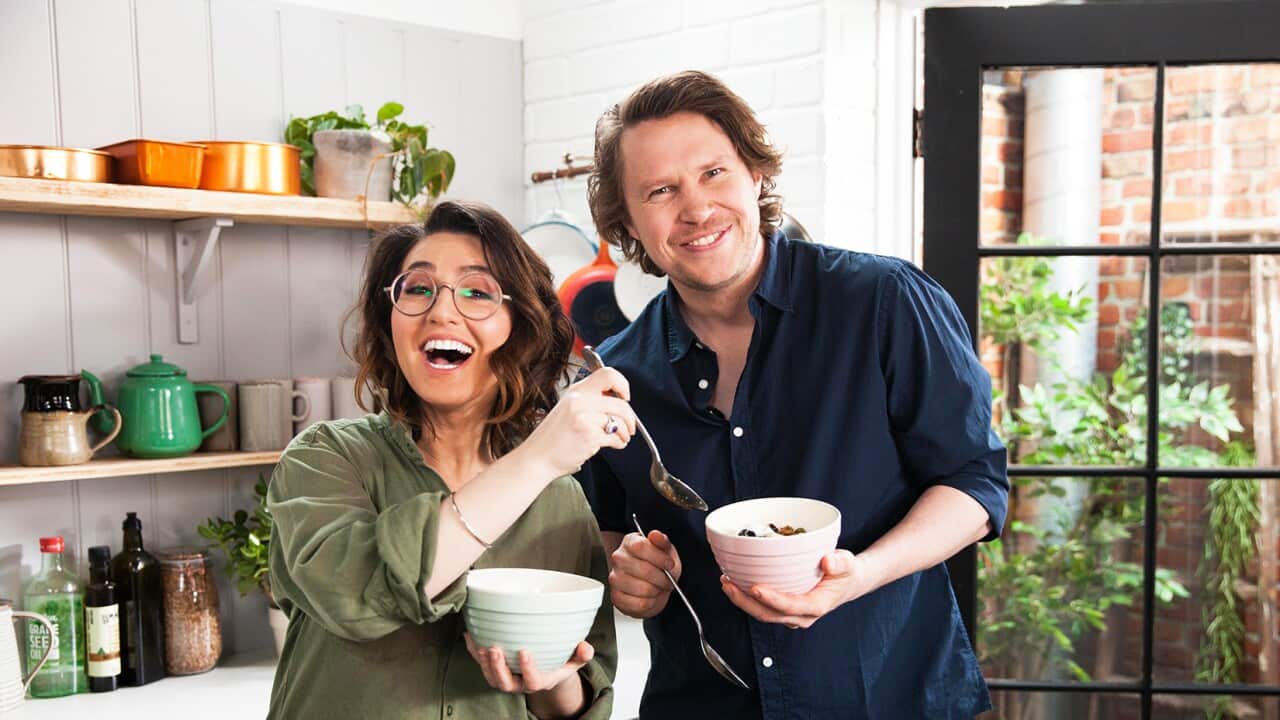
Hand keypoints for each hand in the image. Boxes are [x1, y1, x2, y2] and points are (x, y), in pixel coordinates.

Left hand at [464, 632, 592, 693]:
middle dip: (498, 668)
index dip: (527, 669)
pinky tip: (469, 635)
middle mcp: (521, 683)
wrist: (547, 669)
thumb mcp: (575, 659)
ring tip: (480, 644)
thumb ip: (582, 654)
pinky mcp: (495, 669)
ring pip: (491, 677)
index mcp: (541, 680)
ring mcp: (507, 677)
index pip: (533, 681)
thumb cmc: (561, 661)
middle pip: (505, 684)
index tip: (524, 652)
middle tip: (494, 648)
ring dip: (483, 663)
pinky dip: (473, 650)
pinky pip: (481, 664)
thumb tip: (585, 647)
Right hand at [520, 367, 636, 477]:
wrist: (537, 458)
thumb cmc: (553, 437)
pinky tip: (615, 444)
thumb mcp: (568, 408)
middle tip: (630, 427)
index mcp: (577, 390)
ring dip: (625, 432)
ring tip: (621, 438)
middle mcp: (580, 400)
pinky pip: (615, 437)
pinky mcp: (589, 435)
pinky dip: (619, 443)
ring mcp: (584, 417)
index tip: (625, 397)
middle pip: (620, 402)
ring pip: (620, 421)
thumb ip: (590, 401)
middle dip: (630, 418)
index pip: (608, 374)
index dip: (623, 385)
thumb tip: (618, 401)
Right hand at [609, 529, 681, 617]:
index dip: (659, 558)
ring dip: (657, 591)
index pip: (641, 547)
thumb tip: (655, 535)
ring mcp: (615, 578)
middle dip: (662, 578)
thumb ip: (662, 541)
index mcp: (630, 542)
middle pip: (644, 570)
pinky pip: (639, 604)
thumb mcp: (665, 550)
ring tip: (658, 587)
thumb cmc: (659, 565)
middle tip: (667, 580)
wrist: (653, 585)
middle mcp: (618, 558)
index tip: (670, 564)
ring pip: (643, 589)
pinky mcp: (616, 597)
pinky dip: (650, 603)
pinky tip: (650, 597)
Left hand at [720, 550, 873, 628]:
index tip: (755, 587)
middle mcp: (801, 615)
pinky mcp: (784, 609)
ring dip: (742, 600)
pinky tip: (737, 583)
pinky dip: (747, 597)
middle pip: (769, 614)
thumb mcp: (848, 563)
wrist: (847, 582)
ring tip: (727, 582)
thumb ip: (840, 562)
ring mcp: (791, 614)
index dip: (771, 599)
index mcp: (816, 605)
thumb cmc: (845, 573)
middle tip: (729, 584)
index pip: (790, 606)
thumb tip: (827, 560)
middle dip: (745, 601)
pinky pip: (763, 607)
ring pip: (762, 613)